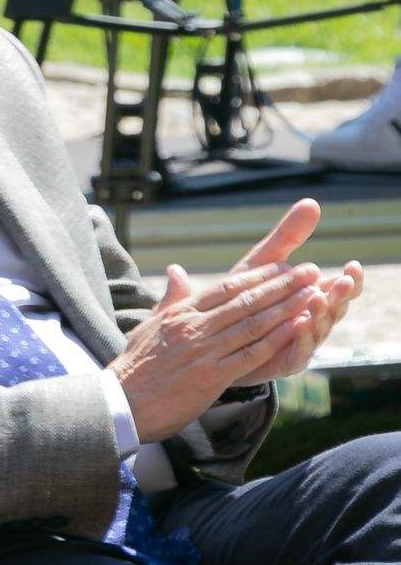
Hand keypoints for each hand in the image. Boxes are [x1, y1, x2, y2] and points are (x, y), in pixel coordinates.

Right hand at [109, 260, 320, 442]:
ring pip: (252, 324)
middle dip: (281, 285)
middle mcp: (194, 327)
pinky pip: (250, 354)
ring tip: (313, 294)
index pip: (225, 287)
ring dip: (286, 308)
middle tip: (309, 271)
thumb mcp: (149, 325)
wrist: (121, 402)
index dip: (258, 275)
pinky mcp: (211, 376)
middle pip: (245, 301)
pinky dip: (275, 340)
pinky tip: (296, 328)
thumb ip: (170, 299)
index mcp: (180, 313)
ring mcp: (204, 351)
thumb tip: (176, 271)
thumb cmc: (134, 365)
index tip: (283, 265)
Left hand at [220, 199, 363, 384]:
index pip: (340, 289)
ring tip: (319, 298)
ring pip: (318, 330)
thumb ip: (288, 236)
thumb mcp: (265, 261)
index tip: (352, 265)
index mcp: (311, 298)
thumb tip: (312, 202)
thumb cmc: (243, 295)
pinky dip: (299, 338)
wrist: (211, 334)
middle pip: (334, 309)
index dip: (351, 279)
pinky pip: (295, 352)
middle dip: (340, 296)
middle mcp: (312, 321)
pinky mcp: (282, 361)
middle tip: (344, 281)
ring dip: (321, 315)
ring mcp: (300, 343)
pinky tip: (299, 324)